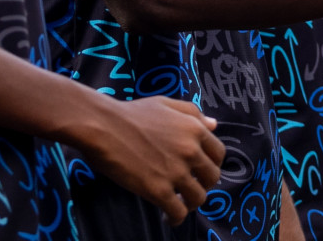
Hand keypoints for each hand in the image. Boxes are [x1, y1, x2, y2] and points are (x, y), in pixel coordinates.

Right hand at [74, 95, 225, 224]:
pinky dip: (176, 218)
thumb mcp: (167, 104)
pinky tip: (167, 217)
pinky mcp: (158, 190)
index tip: (200, 171)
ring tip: (178, 203)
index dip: (212, 164)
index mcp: (195, 129)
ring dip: (190, 203)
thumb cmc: (131, 113)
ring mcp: (176, 171)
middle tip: (189, 188)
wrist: (104, 126)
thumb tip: (214, 125)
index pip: (218, 153)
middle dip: (203, 184)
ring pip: (199, 197)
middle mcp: (191, 150)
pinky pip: (178, 212)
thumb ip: (193, 113)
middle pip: (212, 177)